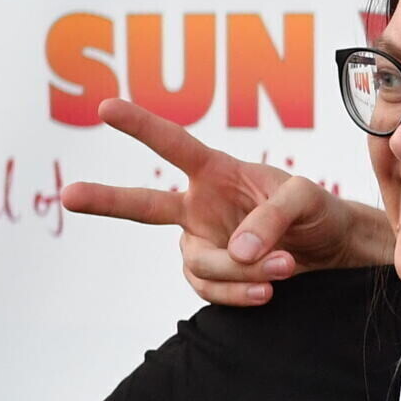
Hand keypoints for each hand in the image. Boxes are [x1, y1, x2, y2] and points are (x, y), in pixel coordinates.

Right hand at [60, 98, 385, 305]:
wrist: (332, 248)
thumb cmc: (316, 209)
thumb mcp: (306, 198)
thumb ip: (272, 216)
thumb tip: (238, 250)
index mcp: (216, 171)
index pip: (174, 145)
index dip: (141, 126)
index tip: (106, 107)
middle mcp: (199, 206)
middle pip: (143, 205)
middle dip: (105, 200)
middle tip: (68, 194)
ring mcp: (201, 242)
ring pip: (200, 264)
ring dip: (241, 271)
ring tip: (284, 267)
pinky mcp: (213, 276)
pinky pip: (212, 290)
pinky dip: (240, 293)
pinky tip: (267, 291)